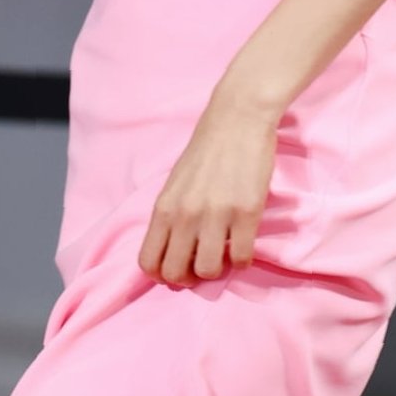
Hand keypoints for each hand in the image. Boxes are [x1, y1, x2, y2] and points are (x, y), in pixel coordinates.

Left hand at [136, 92, 279, 286]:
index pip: (148, 262)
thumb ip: (171, 215)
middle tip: (201, 263)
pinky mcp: (247, 213)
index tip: (177, 269)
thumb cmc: (205, 150)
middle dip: (189, 278)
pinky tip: (243, 244)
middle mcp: (185, 214)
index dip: (162, 275)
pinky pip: (241, 258)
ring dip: (217, 269)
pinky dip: (242, 259)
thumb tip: (172, 250)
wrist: (238, 118)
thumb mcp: (175, 182)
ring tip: (223, 252)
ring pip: (209, 271)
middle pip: (176, 274)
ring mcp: (216, 214)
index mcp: (164, 206)